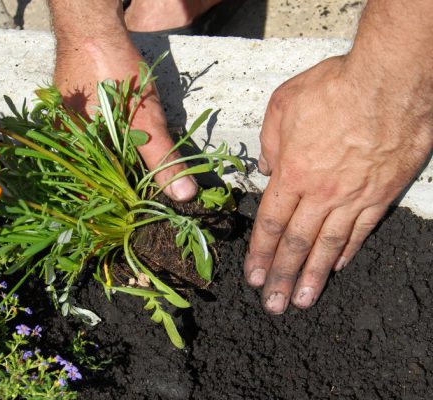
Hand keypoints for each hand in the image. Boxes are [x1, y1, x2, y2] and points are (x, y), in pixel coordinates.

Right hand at [53, 40, 196, 201]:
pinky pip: (89, 134)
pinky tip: (125, 139)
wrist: (94, 29)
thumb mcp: (145, 122)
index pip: (93, 190)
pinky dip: (108, 141)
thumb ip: (162, 160)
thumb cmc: (114, 76)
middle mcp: (61, 141)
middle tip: (144, 189)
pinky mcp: (70, 106)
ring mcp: (63, 122)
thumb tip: (184, 195)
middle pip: (93, 173)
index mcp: (71, 153)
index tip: (139, 208)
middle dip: (120, 182)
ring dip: (115, 161)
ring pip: (92, 153)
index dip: (119, 200)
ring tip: (138, 168)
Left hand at [244, 55, 432, 313]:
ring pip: (328, 246)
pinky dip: (347, 252)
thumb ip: (269, 143)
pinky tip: (335, 268)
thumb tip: (266, 170)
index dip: (260, 254)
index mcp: (293, 174)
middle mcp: (321, 194)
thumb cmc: (334, 87)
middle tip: (273, 305)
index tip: (253, 277)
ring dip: (312, 276)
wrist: (390, 80)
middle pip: (296, 244)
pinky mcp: (382, 194)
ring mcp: (354, 197)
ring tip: (301, 302)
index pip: (270, 224)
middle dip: (282, 277)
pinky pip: (361, 231)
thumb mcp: (282, 106)